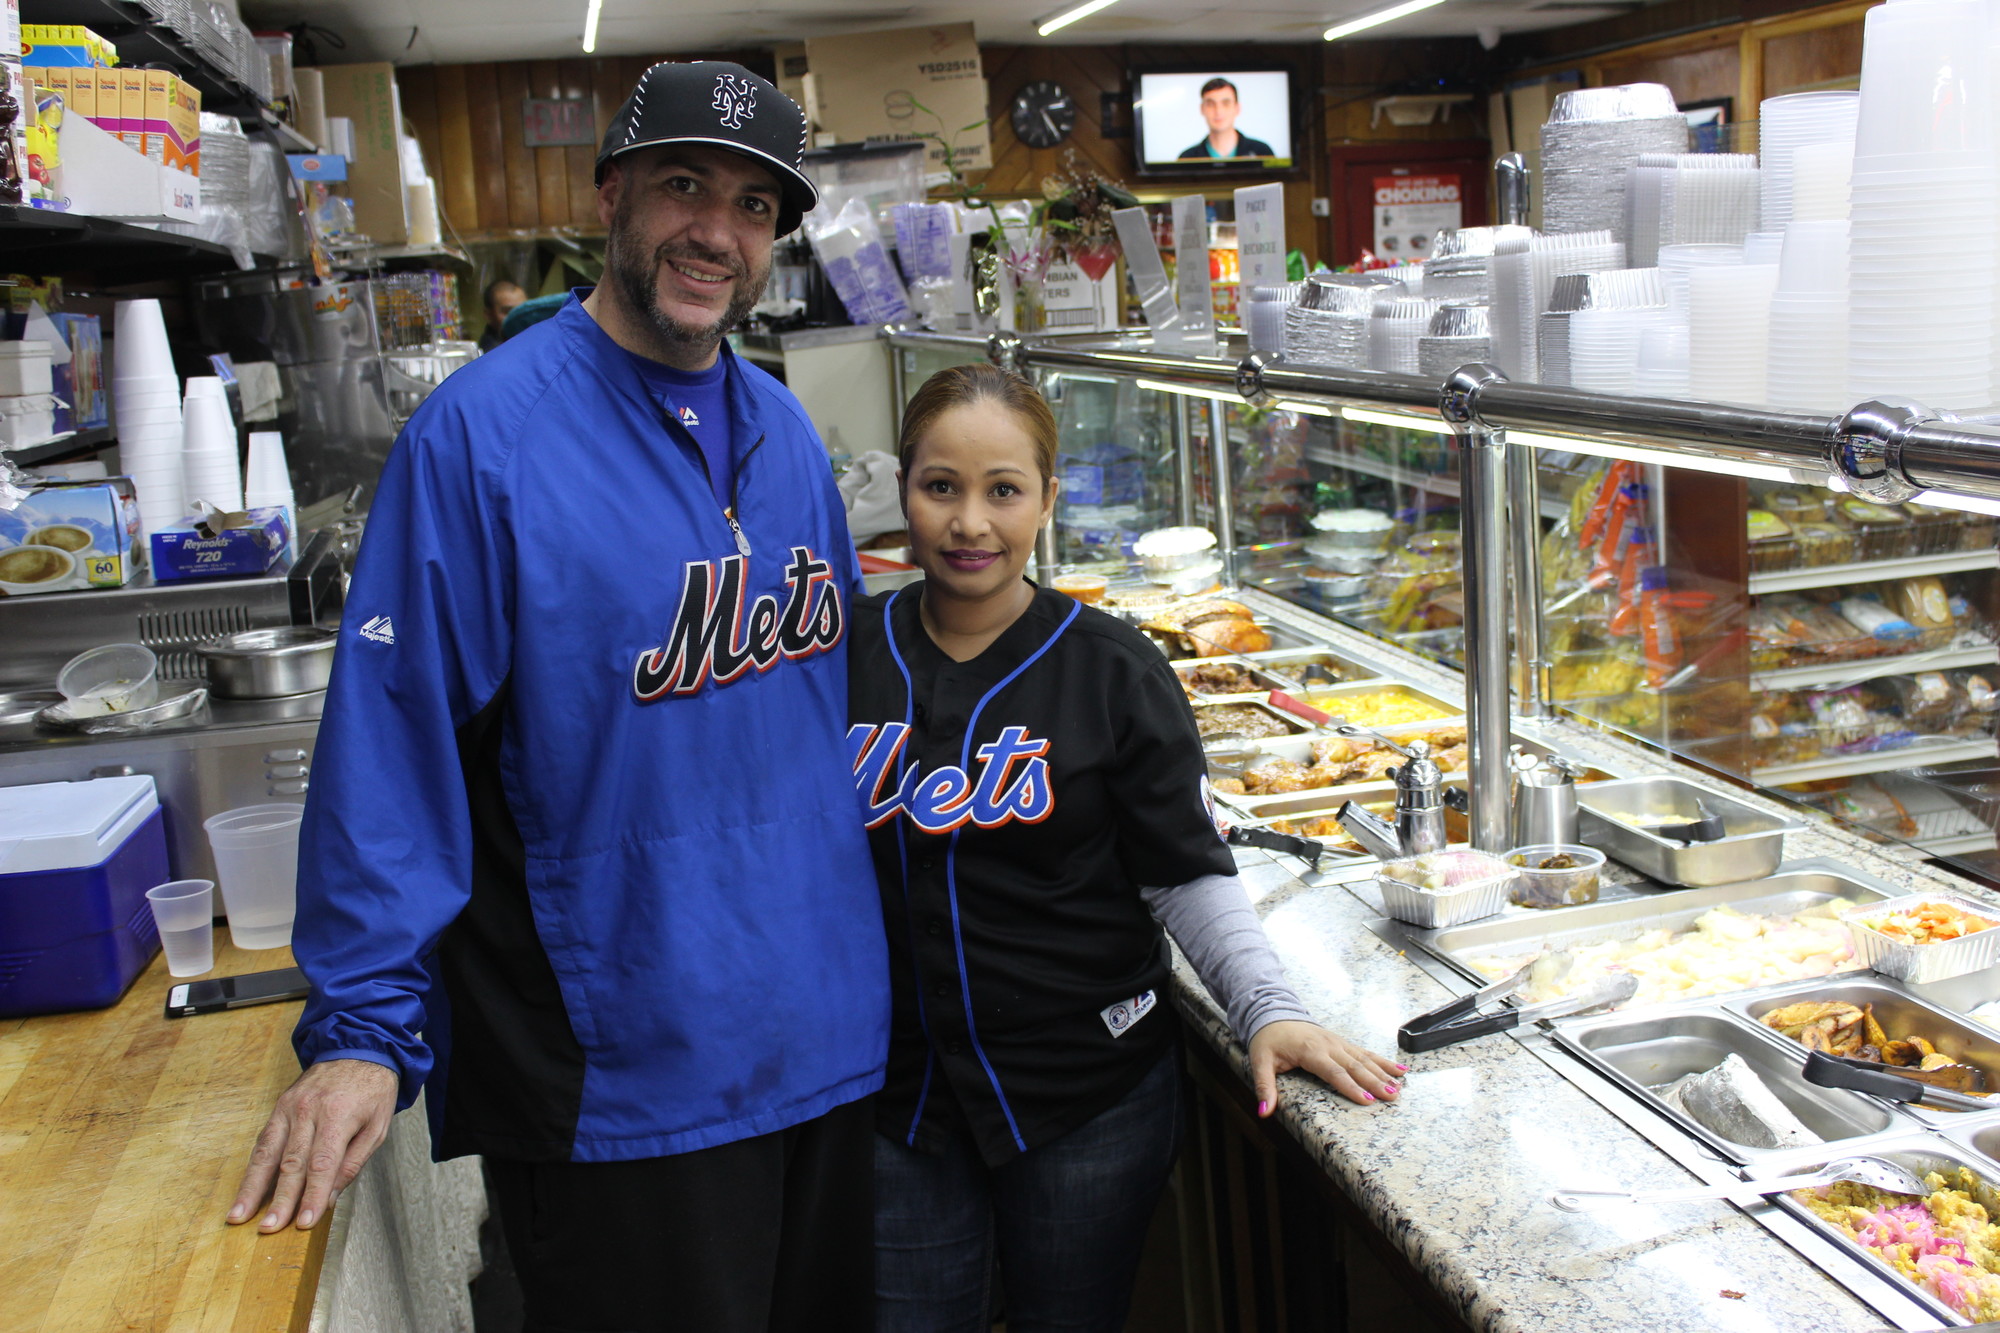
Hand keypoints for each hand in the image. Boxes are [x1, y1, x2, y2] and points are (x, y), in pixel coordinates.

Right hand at [229, 1057, 398, 1231]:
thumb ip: (352, 1163)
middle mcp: (308, 1111)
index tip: (304, 1223)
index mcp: (338, 1115)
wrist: (360, 1047)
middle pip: (291, 1163)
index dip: (312, 1197)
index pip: (322, 1165)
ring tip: (238, 1215)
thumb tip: (328, 1198)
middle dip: (279, 1200)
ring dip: (252, 1188)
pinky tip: (245, 1189)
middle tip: (268, 1228)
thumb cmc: (373, 1090)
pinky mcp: (278, 1107)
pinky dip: (254, 1167)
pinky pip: (264, 1141)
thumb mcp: (377, 1127)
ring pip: (267, 1153)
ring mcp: (289, 1107)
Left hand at [1248, 1019, 1405, 1113]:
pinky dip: (1383, 1061)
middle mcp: (1329, 1046)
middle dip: (1375, 1082)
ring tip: (1399, 1088)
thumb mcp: (1260, 1062)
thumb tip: (1264, 1112)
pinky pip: (1365, 1052)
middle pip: (1355, 1066)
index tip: (1367, 1100)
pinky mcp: (1342, 1043)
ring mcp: (1338, 1043)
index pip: (1334, 1072)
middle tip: (1392, 1097)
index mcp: (1311, 1051)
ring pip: (1365, 1059)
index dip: (1350, 1086)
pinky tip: (1399, 1070)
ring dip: (1383, 1073)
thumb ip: (1264, 1087)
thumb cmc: (1268, 1040)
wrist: (1273, 1013)